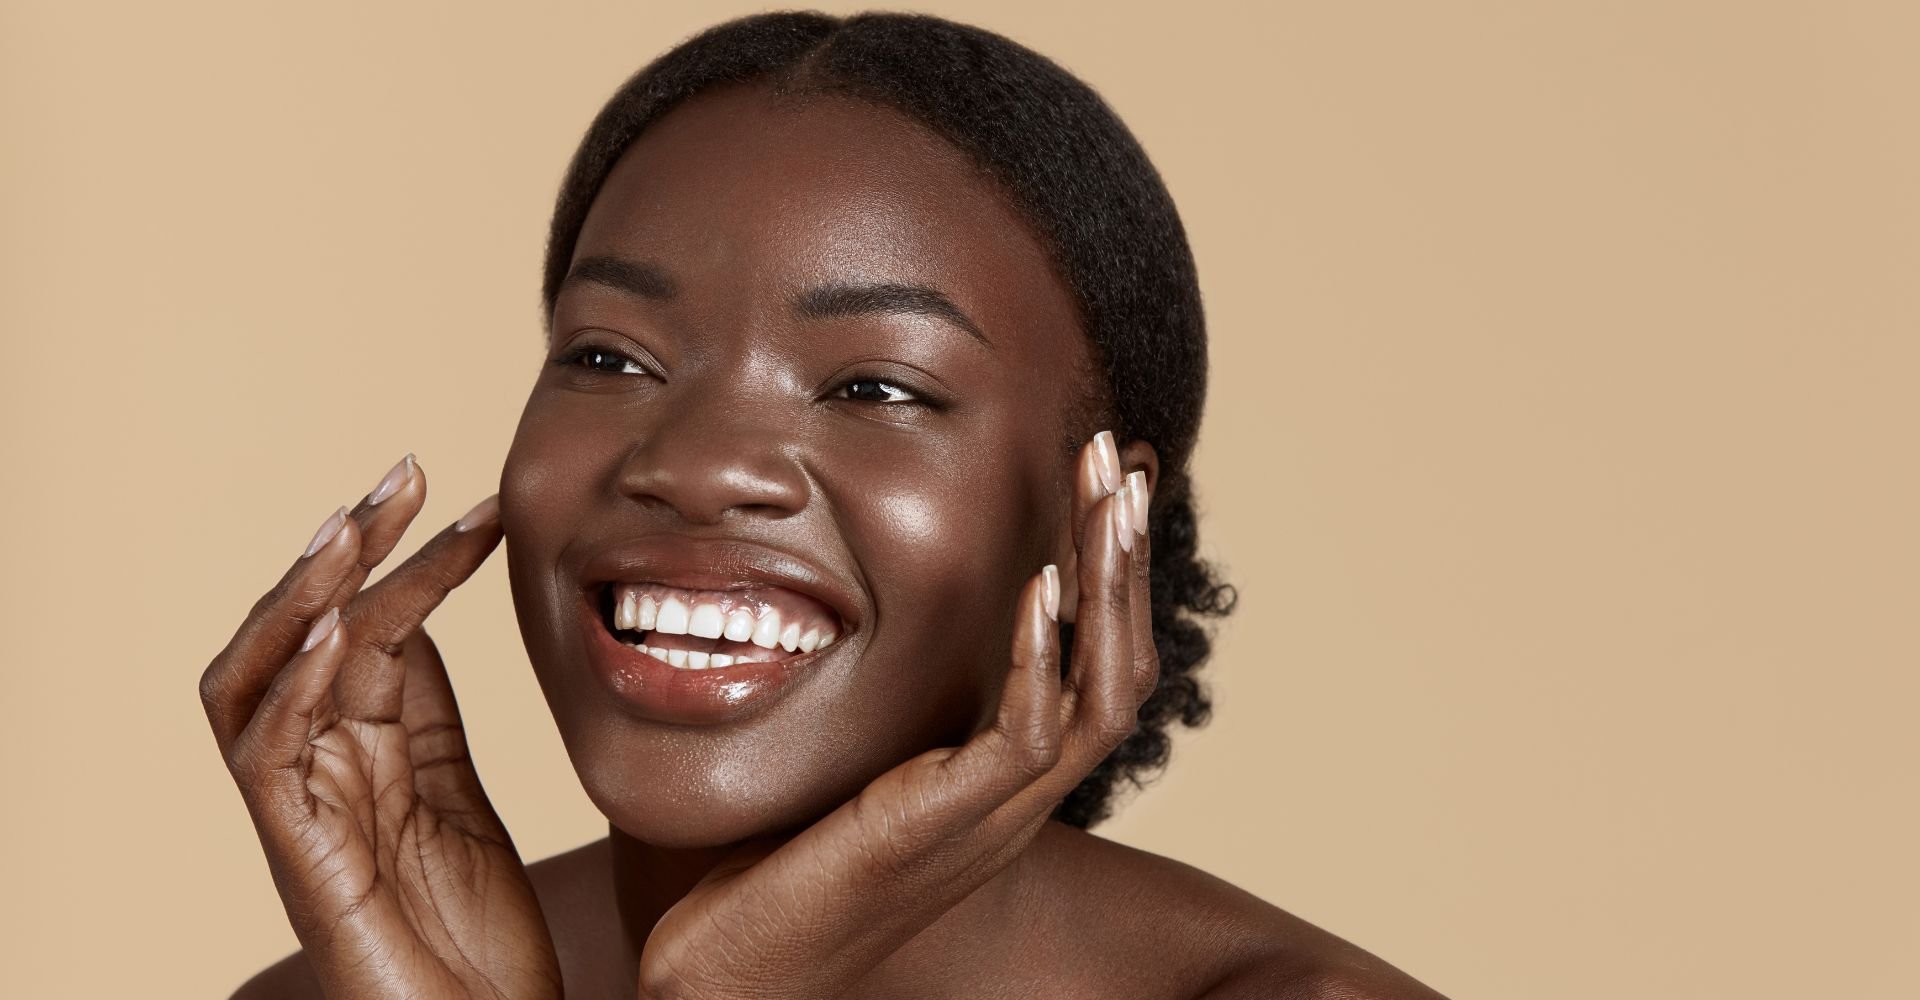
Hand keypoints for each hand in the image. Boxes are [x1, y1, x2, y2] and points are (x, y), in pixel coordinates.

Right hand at [198, 457, 560, 999]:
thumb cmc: (473, 940)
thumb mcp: (460, 798)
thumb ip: (429, 716)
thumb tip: (423, 618)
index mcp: (356, 753)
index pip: (369, 630)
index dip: (411, 560)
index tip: (481, 503)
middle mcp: (314, 773)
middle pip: (297, 638)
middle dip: (342, 550)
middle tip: (400, 475)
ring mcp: (299, 815)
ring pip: (253, 681)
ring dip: (300, 599)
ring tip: (350, 532)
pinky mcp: (300, 861)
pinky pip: (266, 756)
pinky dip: (293, 685)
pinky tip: (338, 630)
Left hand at [637, 431, 1156, 999]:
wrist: (735, 978)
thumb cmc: (776, 873)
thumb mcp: (855, 765)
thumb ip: (890, 705)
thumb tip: (858, 607)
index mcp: (1004, 783)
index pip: (1094, 664)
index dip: (1109, 575)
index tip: (1101, 485)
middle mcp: (1019, 800)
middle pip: (1123, 665)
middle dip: (1125, 556)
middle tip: (1122, 458)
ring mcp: (990, 818)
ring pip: (1102, 694)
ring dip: (1111, 589)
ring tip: (1111, 498)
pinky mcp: (942, 828)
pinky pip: (1023, 737)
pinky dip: (1038, 655)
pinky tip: (1039, 584)